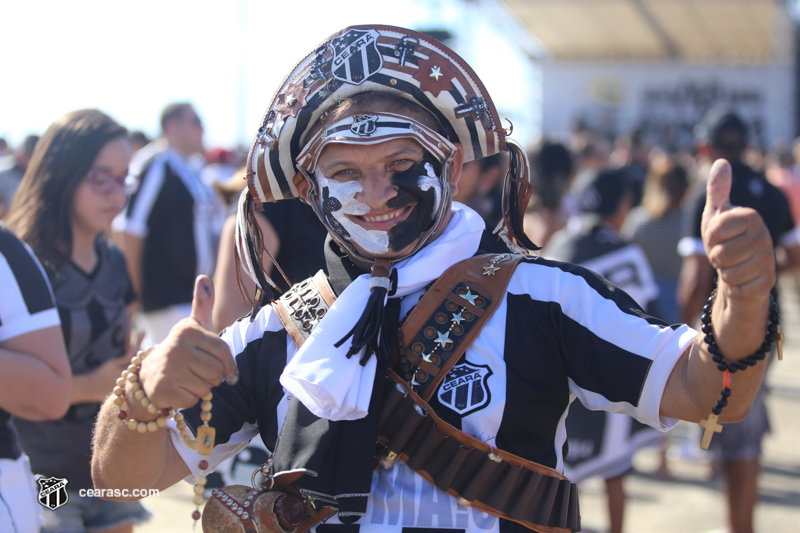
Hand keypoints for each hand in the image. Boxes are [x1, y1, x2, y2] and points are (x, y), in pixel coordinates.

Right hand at [139, 276, 237, 411]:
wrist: (148, 375)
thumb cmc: (182, 349)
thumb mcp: (194, 326)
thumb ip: (203, 303)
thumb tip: (203, 277)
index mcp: (187, 331)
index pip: (223, 351)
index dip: (230, 365)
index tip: (229, 372)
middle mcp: (177, 347)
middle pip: (216, 372)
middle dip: (214, 378)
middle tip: (201, 374)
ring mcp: (169, 369)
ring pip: (206, 387)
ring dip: (203, 389)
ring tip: (189, 379)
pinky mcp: (163, 390)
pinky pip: (193, 400)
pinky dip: (190, 399)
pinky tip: (180, 390)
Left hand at [701, 159, 775, 300]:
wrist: (737, 269)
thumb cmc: (724, 239)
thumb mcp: (716, 214)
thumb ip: (718, 190)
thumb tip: (721, 161)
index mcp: (751, 216)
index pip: (714, 230)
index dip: (709, 236)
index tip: (717, 236)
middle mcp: (764, 236)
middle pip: (719, 254)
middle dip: (715, 257)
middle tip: (724, 253)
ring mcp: (768, 260)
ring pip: (728, 272)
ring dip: (724, 272)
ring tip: (732, 264)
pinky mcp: (768, 281)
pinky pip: (737, 288)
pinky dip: (733, 287)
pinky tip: (740, 279)